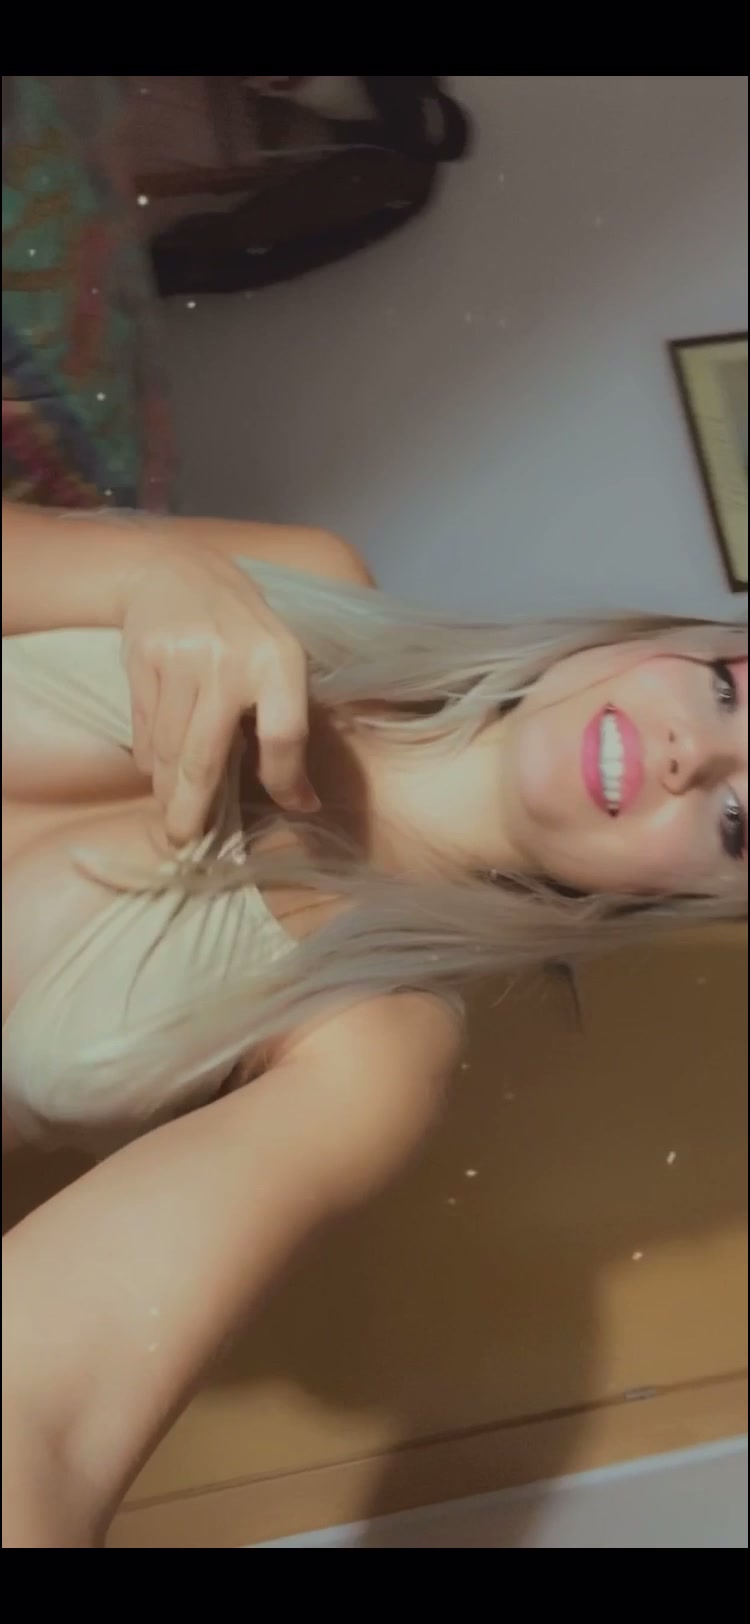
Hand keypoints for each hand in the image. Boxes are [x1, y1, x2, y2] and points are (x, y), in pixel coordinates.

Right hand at [121, 542, 318, 842]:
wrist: (175, 570)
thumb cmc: (241, 627)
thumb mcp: (279, 657)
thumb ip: (284, 720)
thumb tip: (298, 799)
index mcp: (278, 658)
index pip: (285, 735)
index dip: (288, 779)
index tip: (296, 806)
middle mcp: (228, 660)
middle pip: (206, 757)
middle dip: (193, 809)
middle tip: (185, 842)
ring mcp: (180, 659)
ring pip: (167, 749)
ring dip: (168, 787)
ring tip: (173, 809)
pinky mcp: (142, 660)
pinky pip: (143, 729)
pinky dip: (149, 757)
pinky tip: (156, 768)